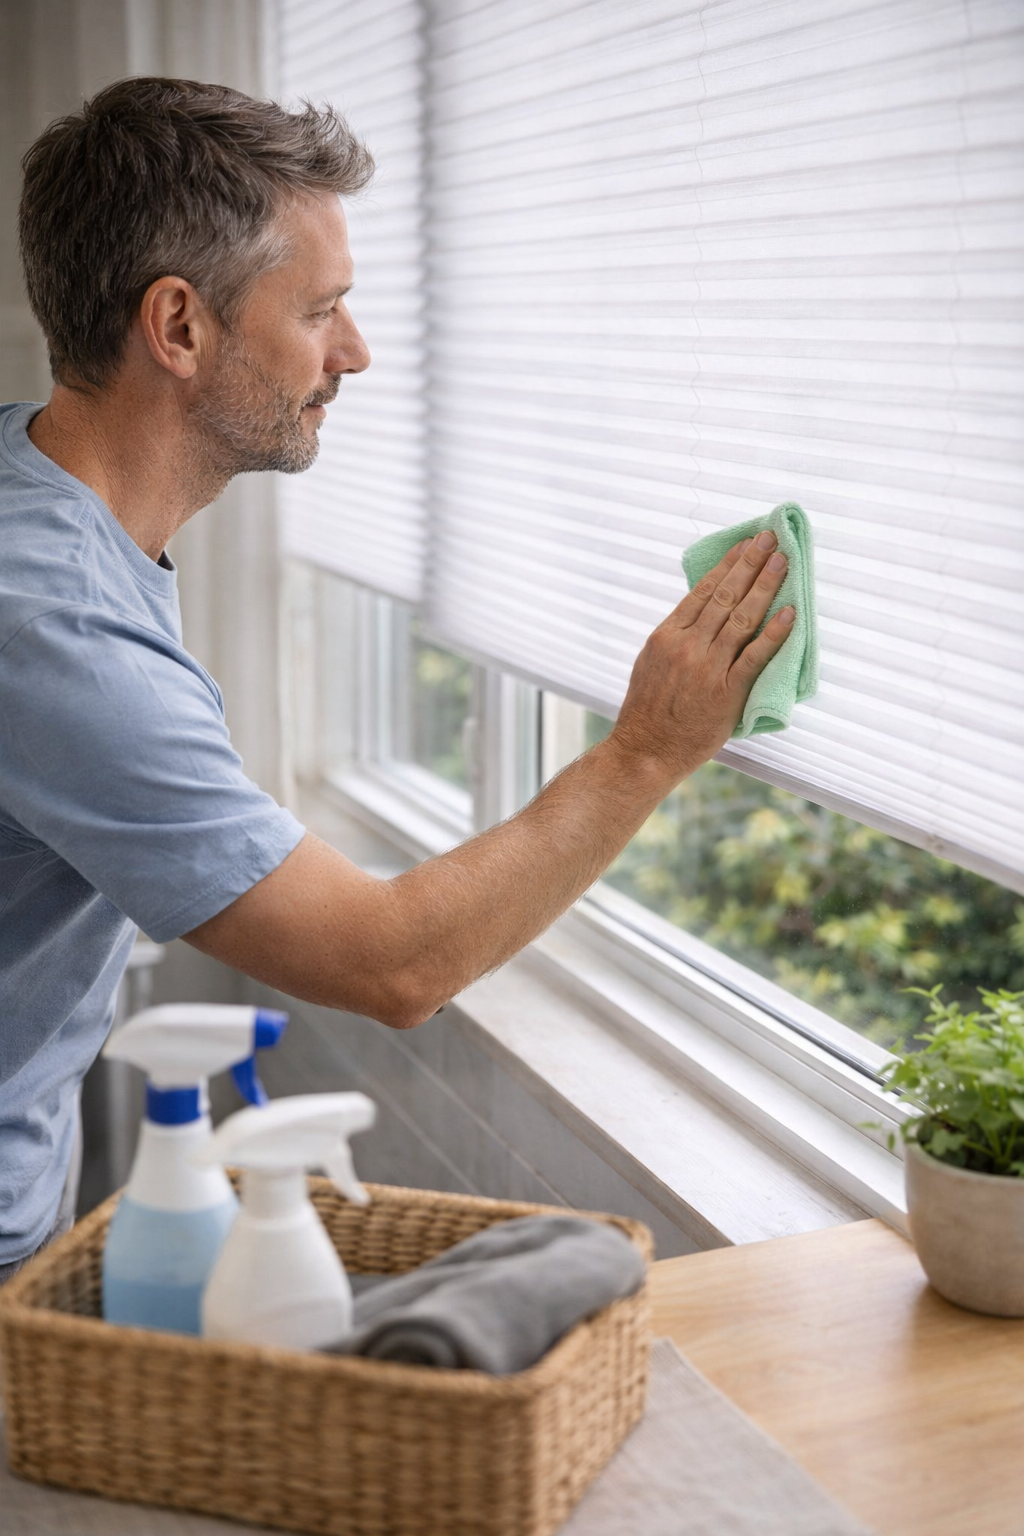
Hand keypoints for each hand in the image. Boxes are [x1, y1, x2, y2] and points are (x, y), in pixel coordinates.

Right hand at [609, 531, 793, 785]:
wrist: (646, 751)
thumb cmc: (648, 711)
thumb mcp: (651, 662)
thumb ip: (675, 637)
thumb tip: (700, 613)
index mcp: (666, 635)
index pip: (703, 590)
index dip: (727, 565)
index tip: (745, 545)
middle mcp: (687, 646)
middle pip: (725, 596)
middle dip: (750, 563)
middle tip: (770, 539)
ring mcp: (708, 668)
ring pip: (743, 618)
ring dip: (766, 586)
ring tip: (783, 562)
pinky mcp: (727, 692)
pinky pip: (755, 656)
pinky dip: (774, 633)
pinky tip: (790, 613)